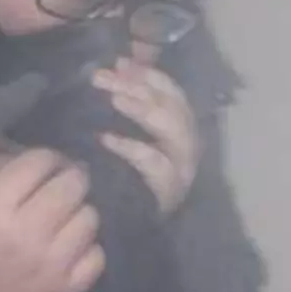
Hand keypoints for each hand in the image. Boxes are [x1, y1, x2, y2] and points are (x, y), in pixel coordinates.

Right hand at [0, 133, 104, 291]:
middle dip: (69, 176)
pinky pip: (97, 258)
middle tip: (60, 182)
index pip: (39, 163)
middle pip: (73, 185)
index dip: (45, 156)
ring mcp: (50, 266)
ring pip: (90, 218)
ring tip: (64, 213)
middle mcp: (28, 235)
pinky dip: (89, 247)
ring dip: (79, 209)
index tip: (42, 163)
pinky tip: (70, 244)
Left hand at [94, 59, 200, 217]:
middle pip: (172, 106)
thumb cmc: (120, 175)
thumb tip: (119, 63)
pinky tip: (106, 139)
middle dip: (138, 88)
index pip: (172, 91)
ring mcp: (182, 168)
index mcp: (178, 128)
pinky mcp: (170, 191)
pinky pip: (155, 164)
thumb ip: (126, 99)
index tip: (120, 63)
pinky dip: (131, 148)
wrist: (123, 228)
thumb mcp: (123, 132)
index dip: (148, 74)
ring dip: (143, 110)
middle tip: (104, 79)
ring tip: (115, 100)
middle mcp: (186, 145)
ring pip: (173, 130)